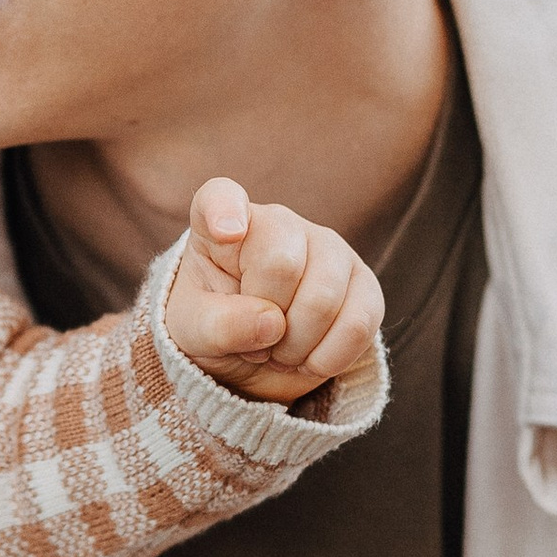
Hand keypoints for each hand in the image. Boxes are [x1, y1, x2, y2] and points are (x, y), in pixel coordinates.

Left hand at [166, 180, 384, 405]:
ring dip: (297, 347)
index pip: (221, 198)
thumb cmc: (216, 326)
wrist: (258, 354)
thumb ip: (218, 325)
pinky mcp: (363, 281)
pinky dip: (329, 358)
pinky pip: (359, 323)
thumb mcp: (193, 331)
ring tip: (280, 350)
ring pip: (324, 300)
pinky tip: (310, 359)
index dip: (226, 211)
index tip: (226, 232)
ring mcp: (328, 246)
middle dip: (267, 324)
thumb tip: (272, 323)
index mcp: (220, 224)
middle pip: (282, 266)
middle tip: (254, 341)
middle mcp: (279, 223)